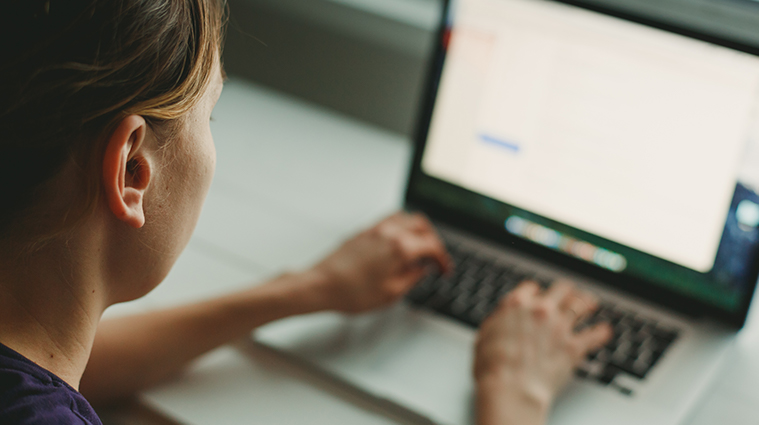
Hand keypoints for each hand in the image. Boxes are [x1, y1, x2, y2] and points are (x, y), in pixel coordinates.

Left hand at [308, 212, 450, 313]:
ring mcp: (374, 229)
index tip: (443, 270)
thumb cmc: (351, 292)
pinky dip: (400, 227)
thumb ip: (411, 278)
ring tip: (418, 248)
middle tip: (434, 258)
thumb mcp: (391, 293)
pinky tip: (398, 244)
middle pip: (422, 225)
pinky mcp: (362, 231)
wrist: (321, 285)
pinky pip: (388, 220)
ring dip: (417, 230)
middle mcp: (389, 232)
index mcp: (400, 247)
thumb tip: (422, 270)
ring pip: (405, 217)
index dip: (442, 259)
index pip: (431, 246)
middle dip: (432, 240)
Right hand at [474, 281, 611, 424]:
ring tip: (591, 303)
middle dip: (565, 291)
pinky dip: (601, 332)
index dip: (535, 292)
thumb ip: (498, 320)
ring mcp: (560, 326)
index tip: (539, 296)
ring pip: (581, 304)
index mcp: (516, 304)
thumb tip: (502, 317)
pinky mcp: (574, 346)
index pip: (531, 287)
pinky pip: (595, 334)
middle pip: (561, 289)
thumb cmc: (492, 367)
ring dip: (587, 302)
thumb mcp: (484, 335)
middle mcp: (541, 310)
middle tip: (570, 294)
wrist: (510, 388)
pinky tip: (605, 330)